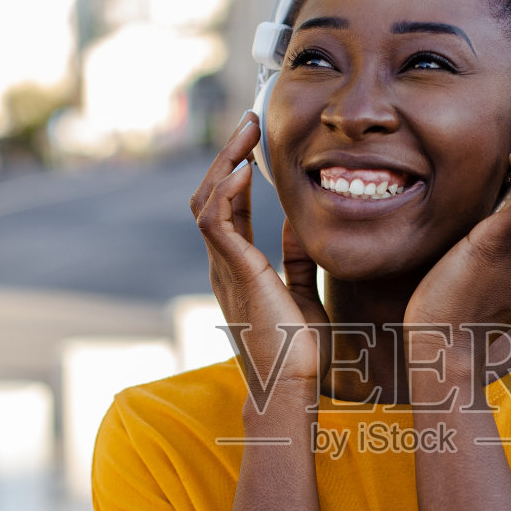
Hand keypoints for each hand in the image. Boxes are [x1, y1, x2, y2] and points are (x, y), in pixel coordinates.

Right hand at [190, 113, 326, 388]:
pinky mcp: (234, 273)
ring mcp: (224, 269)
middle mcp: (223, 266)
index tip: (257, 143)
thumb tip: (300, 225)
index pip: (229, 210)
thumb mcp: (303, 294)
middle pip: (211, 197)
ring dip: (226, 162)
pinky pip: (216, 221)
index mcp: (238, 270)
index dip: (239, 174)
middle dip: (228, 156)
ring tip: (245, 131)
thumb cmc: (299, 352)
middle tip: (249, 123)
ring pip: (207, 201)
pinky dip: (227, 191)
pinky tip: (245, 168)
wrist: (293, 387)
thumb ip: (297, 260)